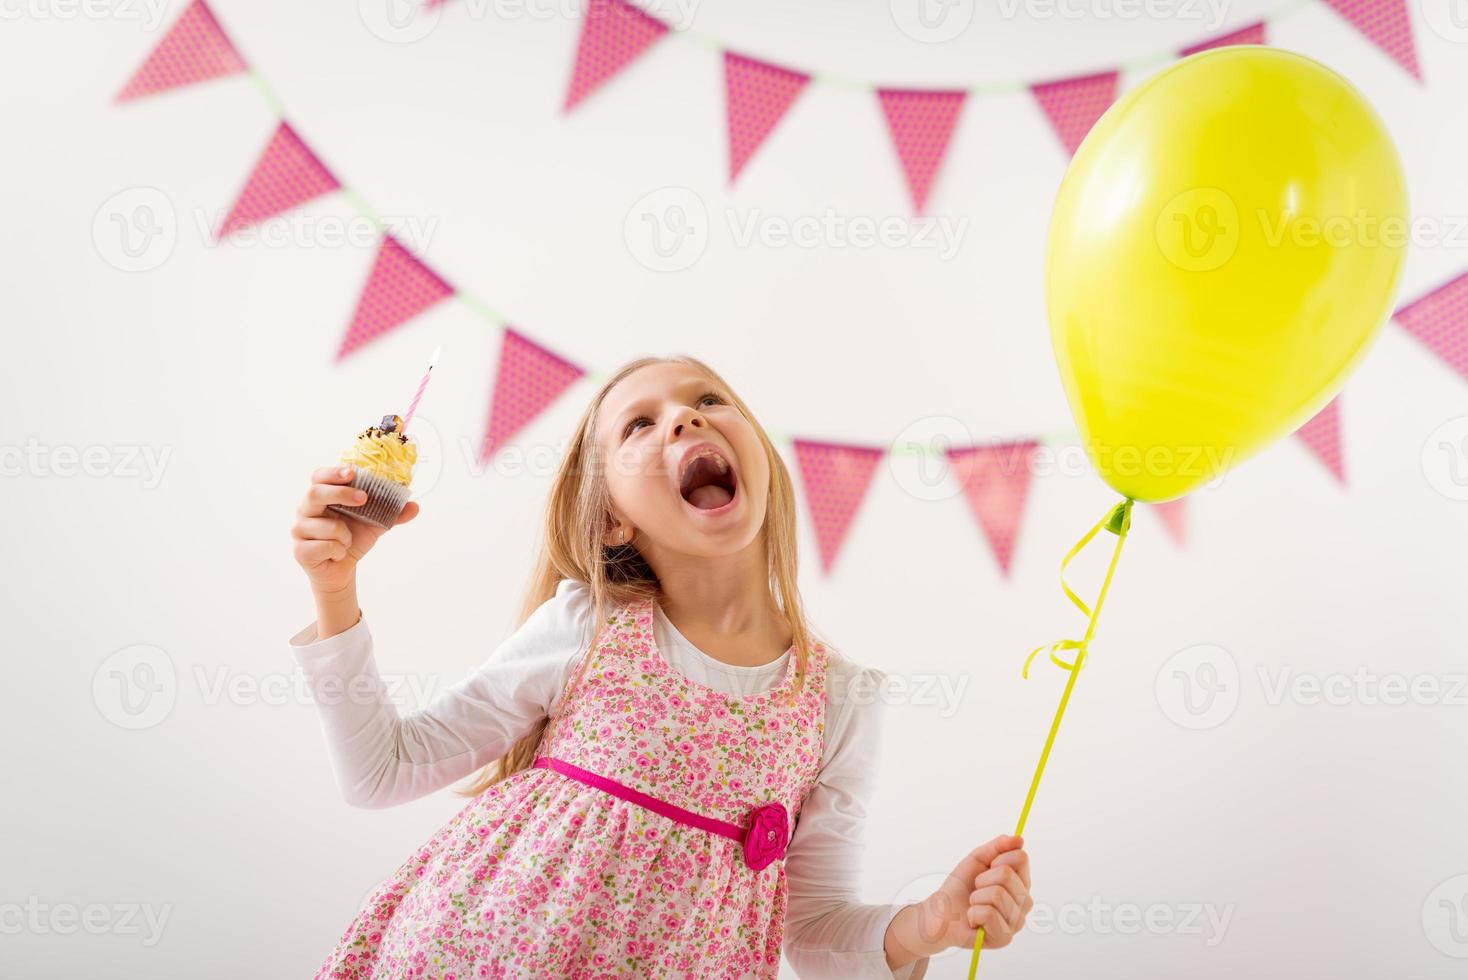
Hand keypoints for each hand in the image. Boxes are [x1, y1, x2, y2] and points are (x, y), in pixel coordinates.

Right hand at [291, 465, 418, 594]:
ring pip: (327, 526)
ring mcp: (299, 530)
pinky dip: (339, 551)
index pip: (319, 477)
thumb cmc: (351, 540)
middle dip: (341, 494)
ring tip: (347, 541)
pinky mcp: (300, 550)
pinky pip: (326, 546)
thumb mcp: (374, 525)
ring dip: (346, 536)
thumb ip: (392, 514)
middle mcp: (305, 509)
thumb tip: (414, 506)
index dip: (333, 472)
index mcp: (321, 497)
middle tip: (363, 498)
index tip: (352, 472)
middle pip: (315, 493)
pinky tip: (336, 554)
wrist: (340, 571)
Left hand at [920, 834, 1031, 952]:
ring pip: (997, 894)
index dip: (998, 858)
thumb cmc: (961, 887)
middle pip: (1007, 874)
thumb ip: (998, 846)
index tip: (987, 867)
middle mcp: (1025, 902)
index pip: (1021, 858)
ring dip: (977, 897)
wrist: (942, 912)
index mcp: (1022, 882)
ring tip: (975, 904)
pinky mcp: (1004, 938)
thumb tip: (1019, 839)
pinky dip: (974, 913)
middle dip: (982, 878)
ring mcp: (1017, 922)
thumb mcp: (977, 859)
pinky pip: (989, 914)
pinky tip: (974, 919)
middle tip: (977, 889)